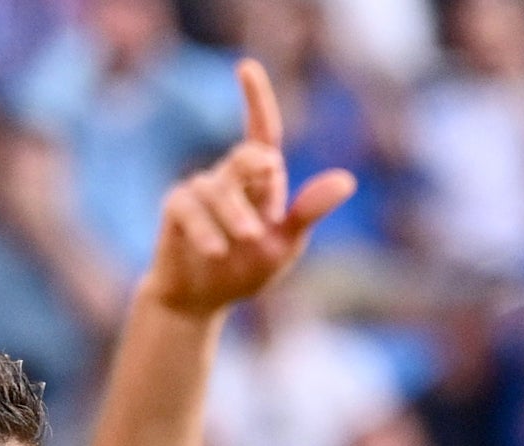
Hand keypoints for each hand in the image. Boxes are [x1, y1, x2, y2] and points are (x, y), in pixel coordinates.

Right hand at [140, 59, 354, 317]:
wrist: (201, 299)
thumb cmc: (245, 269)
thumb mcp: (284, 244)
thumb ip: (309, 211)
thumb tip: (348, 180)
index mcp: (260, 180)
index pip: (261, 130)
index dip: (255, 98)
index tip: (245, 67)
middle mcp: (230, 177)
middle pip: (244, 158)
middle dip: (254, 175)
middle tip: (266, 211)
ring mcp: (200, 191)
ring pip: (216, 186)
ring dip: (233, 214)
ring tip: (245, 241)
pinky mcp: (175, 210)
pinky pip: (188, 207)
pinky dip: (204, 228)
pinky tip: (216, 249)